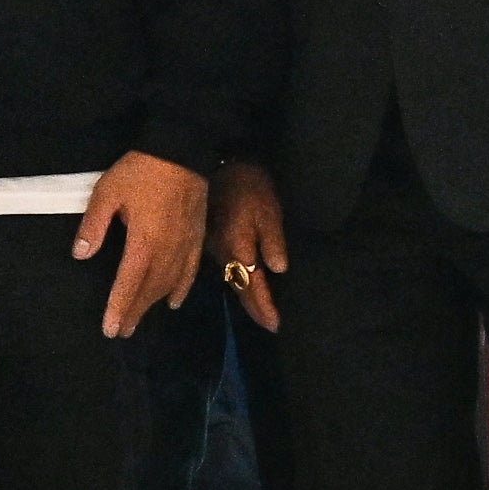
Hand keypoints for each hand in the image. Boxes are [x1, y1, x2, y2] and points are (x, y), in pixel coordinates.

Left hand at [79, 149, 211, 334]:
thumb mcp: (107, 193)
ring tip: (138, 320)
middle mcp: (167, 250)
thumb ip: (93, 225)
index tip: (110, 329)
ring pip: (169, 284)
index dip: (119, 307)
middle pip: (149, 289)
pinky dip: (181, 289)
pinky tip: (173, 303)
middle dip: (133, 312)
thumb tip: (80, 255)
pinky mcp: (197, 238)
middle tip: (121, 332)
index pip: (129, 283)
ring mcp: (185, 245)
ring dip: (152, 304)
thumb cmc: (140, 171)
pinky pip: (190, 271)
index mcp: (144, 241)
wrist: (181, 151)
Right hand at [208, 162, 288, 331]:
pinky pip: (225, 269)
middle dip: (254, 308)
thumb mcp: (268, 211)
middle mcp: (222, 254)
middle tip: (268, 325)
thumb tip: (278, 270)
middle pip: (238, 288)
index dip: (264, 306)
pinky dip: (237, 281)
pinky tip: (241, 284)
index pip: (252, 286)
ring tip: (258, 310)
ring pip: (231, 280)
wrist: (218, 164)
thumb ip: (273, 242)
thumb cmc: (249, 186)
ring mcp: (213, 248)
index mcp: (237, 248)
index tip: (275, 325)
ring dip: (245, 297)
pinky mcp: (210, 240)